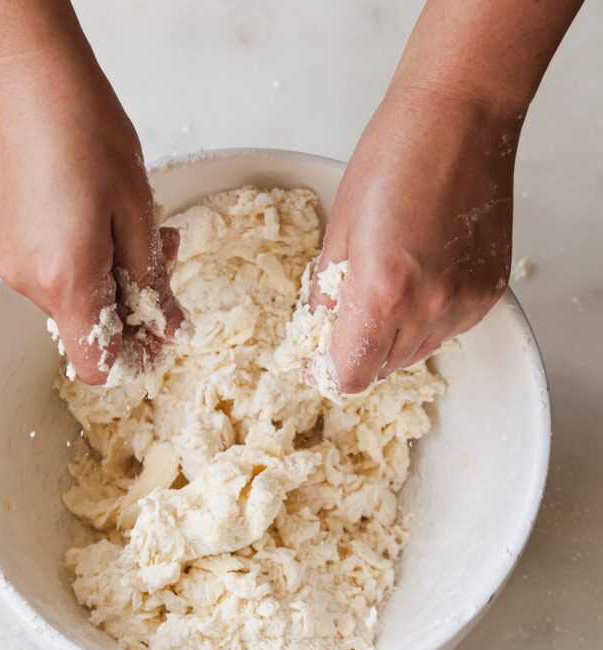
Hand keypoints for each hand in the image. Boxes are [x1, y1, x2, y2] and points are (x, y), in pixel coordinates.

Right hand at [0, 46, 182, 384]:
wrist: (21, 71)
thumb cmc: (84, 130)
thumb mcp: (138, 211)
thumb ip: (152, 281)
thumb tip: (169, 327)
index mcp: (67, 281)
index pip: (96, 366)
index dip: (133, 358)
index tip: (155, 330)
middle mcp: (26, 281)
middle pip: (84, 323)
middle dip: (126, 297)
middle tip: (158, 250)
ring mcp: (1, 258)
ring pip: (63, 291)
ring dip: (99, 269)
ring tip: (122, 216)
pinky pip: (36, 264)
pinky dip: (65, 251)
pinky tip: (79, 205)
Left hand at [309, 83, 520, 392]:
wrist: (460, 117)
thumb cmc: (395, 156)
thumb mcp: (339, 229)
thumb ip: (327, 292)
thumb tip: (320, 328)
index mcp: (382, 292)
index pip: (350, 375)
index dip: (328, 372)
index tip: (318, 359)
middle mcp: (429, 307)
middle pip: (382, 369)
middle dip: (358, 352)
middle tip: (347, 318)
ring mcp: (465, 302)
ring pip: (415, 353)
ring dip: (392, 339)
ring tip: (387, 289)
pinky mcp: (489, 292)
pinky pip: (447, 330)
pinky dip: (427, 320)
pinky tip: (420, 279)